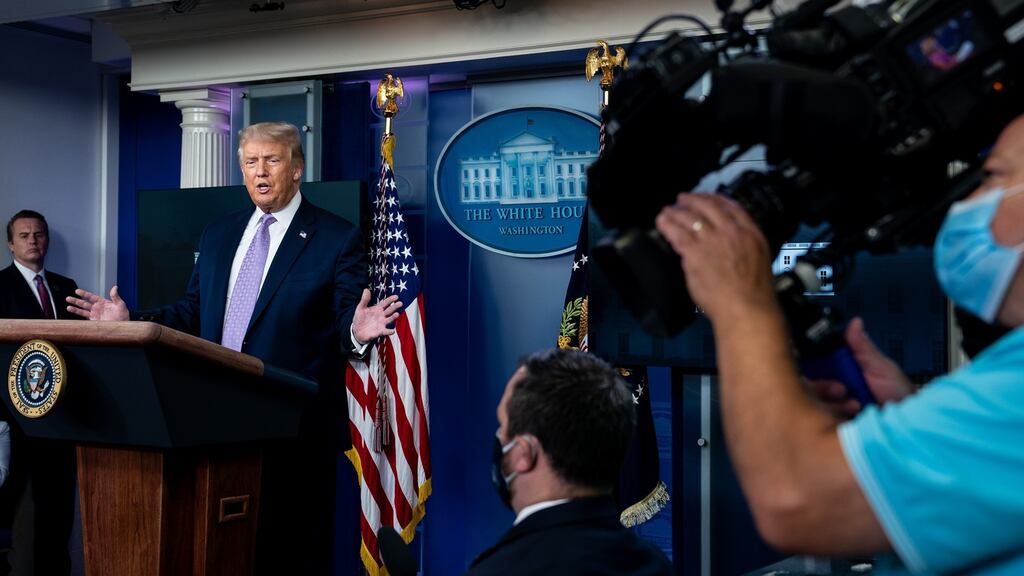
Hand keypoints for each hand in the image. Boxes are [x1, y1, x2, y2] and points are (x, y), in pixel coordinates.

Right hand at [66, 286, 128, 320]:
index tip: (77, 291)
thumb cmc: (123, 315)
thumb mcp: (120, 305)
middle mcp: (97, 308)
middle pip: (84, 303)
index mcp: (103, 302)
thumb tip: (115, 287)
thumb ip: (115, 296)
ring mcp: (95, 314)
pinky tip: (74, 315)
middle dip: (76, 301)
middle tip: (68, 298)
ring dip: (75, 308)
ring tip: (68, 306)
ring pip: (83, 310)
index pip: (91, 297)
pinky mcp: (94, 321)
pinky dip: (79, 316)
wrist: (123, 326)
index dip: (84, 294)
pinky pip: (85, 318)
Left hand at [351, 289, 401, 344]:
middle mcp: (381, 316)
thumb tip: (366, 289)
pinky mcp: (380, 331)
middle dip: (395, 307)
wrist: (357, 331)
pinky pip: (386, 331)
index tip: (396, 296)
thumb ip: (364, 300)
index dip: (390, 300)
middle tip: (400, 303)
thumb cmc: (359, 319)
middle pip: (389, 310)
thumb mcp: (360, 308)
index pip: (385, 303)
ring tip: (397, 314)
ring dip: (393, 317)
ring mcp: (381, 324)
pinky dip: (389, 331)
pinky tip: (392, 331)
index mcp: (377, 309)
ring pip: (389, 319)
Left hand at [655, 193, 775, 321]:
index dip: (717, 199)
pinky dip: (667, 225)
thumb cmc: (754, 295)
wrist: (746, 309)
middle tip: (683, 199)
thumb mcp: (758, 262)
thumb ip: (741, 249)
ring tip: (668, 211)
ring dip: (676, 212)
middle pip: (709, 207)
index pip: (733, 208)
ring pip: (690, 218)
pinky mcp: (695, 252)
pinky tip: (662, 223)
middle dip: (693, 200)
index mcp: (751, 234)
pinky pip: (677, 233)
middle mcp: (732, 233)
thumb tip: (725, 249)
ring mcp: (713, 241)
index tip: (709, 198)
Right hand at [807, 318, 913, 416]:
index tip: (823, 369)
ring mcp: (833, 405)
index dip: (814, 365)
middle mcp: (833, 385)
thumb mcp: (882, 366)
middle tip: (842, 389)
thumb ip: (864, 347)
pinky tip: (849, 417)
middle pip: (809, 382)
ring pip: (814, 402)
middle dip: (823, 386)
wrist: (908, 421)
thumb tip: (855, 322)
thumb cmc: (898, 393)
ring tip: (854, 406)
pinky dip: (833, 417)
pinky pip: (822, 419)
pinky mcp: (835, 423)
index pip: (816, 362)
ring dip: (832, 403)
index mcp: (843, 368)